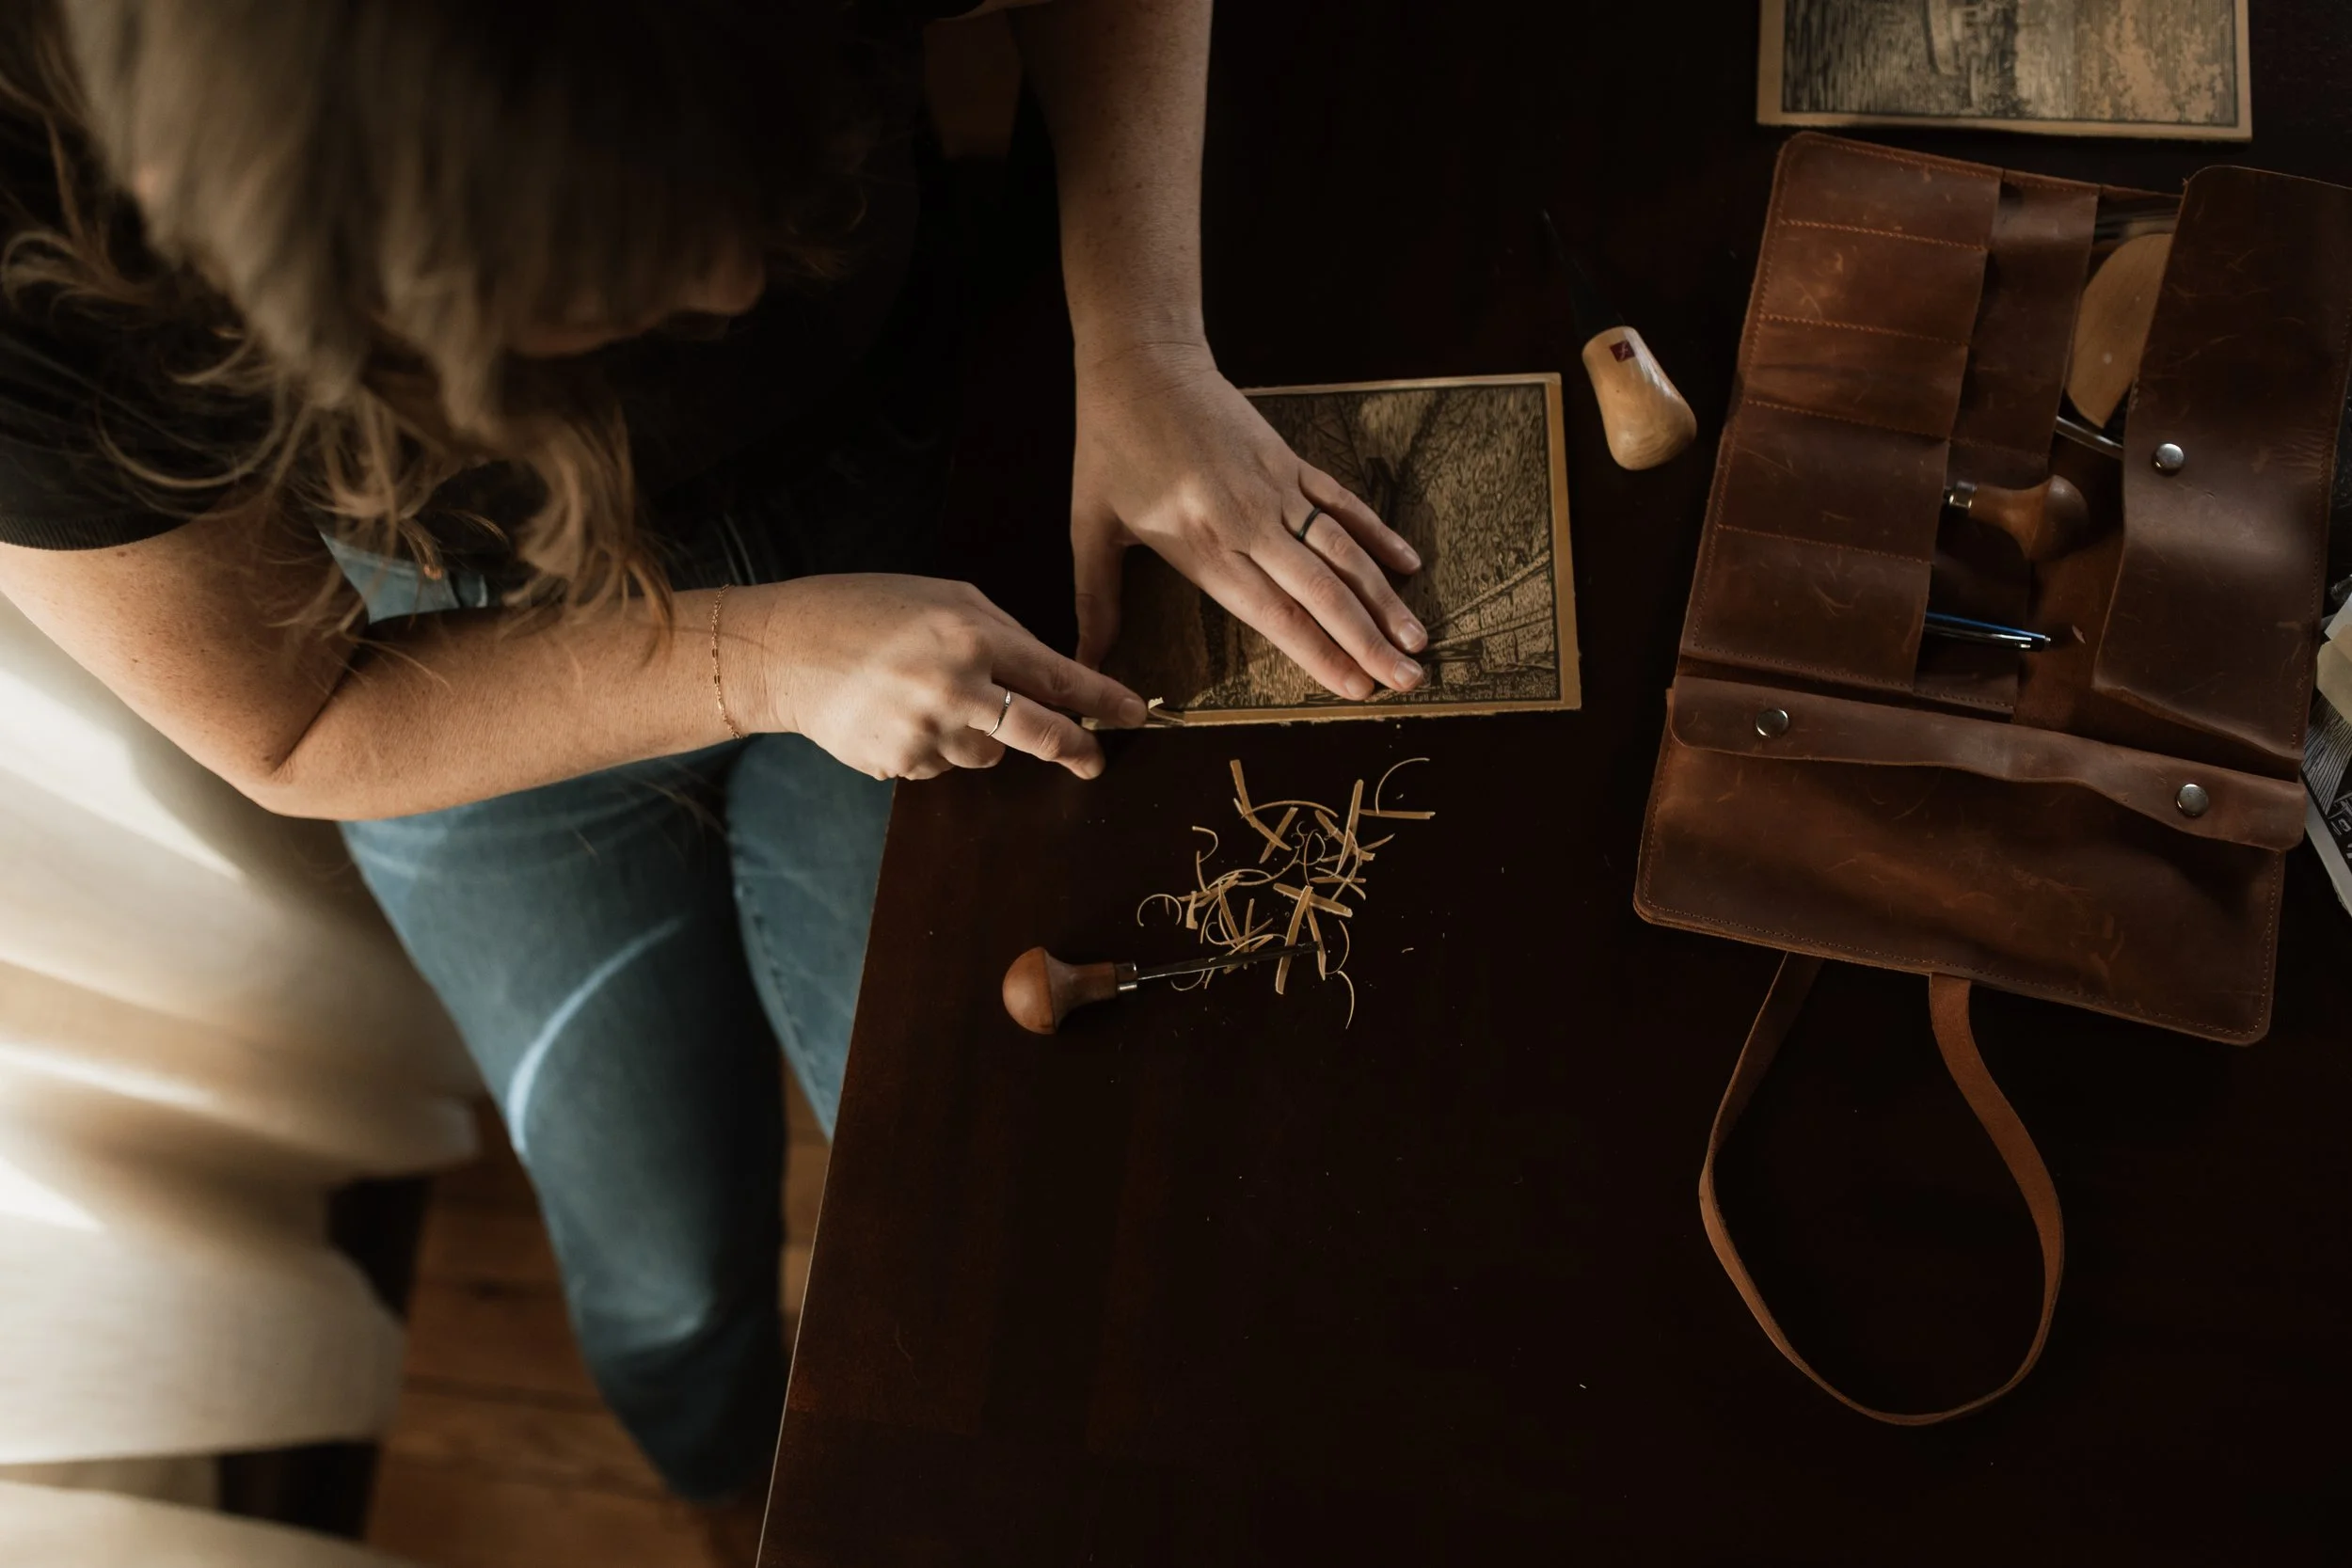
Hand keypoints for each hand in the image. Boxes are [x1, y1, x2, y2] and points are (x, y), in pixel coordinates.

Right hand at [746, 575, 1145, 779]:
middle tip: (1093, 759)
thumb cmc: (868, 611)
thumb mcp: (945, 598)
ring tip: (932, 699)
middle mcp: (957, 690)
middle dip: (1076, 750)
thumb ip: (1002, 634)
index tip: (1134, 715)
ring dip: (980, 737)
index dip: (1103, 701)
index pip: (1058, 677)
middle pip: (1041, 735)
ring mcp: (927, 734)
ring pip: (987, 756)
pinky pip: (941, 767)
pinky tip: (900, 716)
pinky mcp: (899, 765)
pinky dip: (934, 747)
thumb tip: (1049, 678)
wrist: (785, 650)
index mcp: (974, 638)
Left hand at [1069, 342, 1427, 698]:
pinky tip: (1408, 566)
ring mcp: (1276, 488)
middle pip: (1321, 591)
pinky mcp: (1289, 460)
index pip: (1274, 614)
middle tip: (1407, 681)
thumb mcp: (1090, 526)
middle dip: (1368, 641)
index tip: (1355, 689)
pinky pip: (1343, 502)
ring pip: (1342, 551)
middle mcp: (1248, 521)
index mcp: (1202, 545)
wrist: (1141, 361)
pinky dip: (1377, 534)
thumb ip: (1096, 600)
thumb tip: (1083, 661)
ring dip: (1383, 598)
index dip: (1320, 654)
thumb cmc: (1110, 445)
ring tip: (1416, 640)